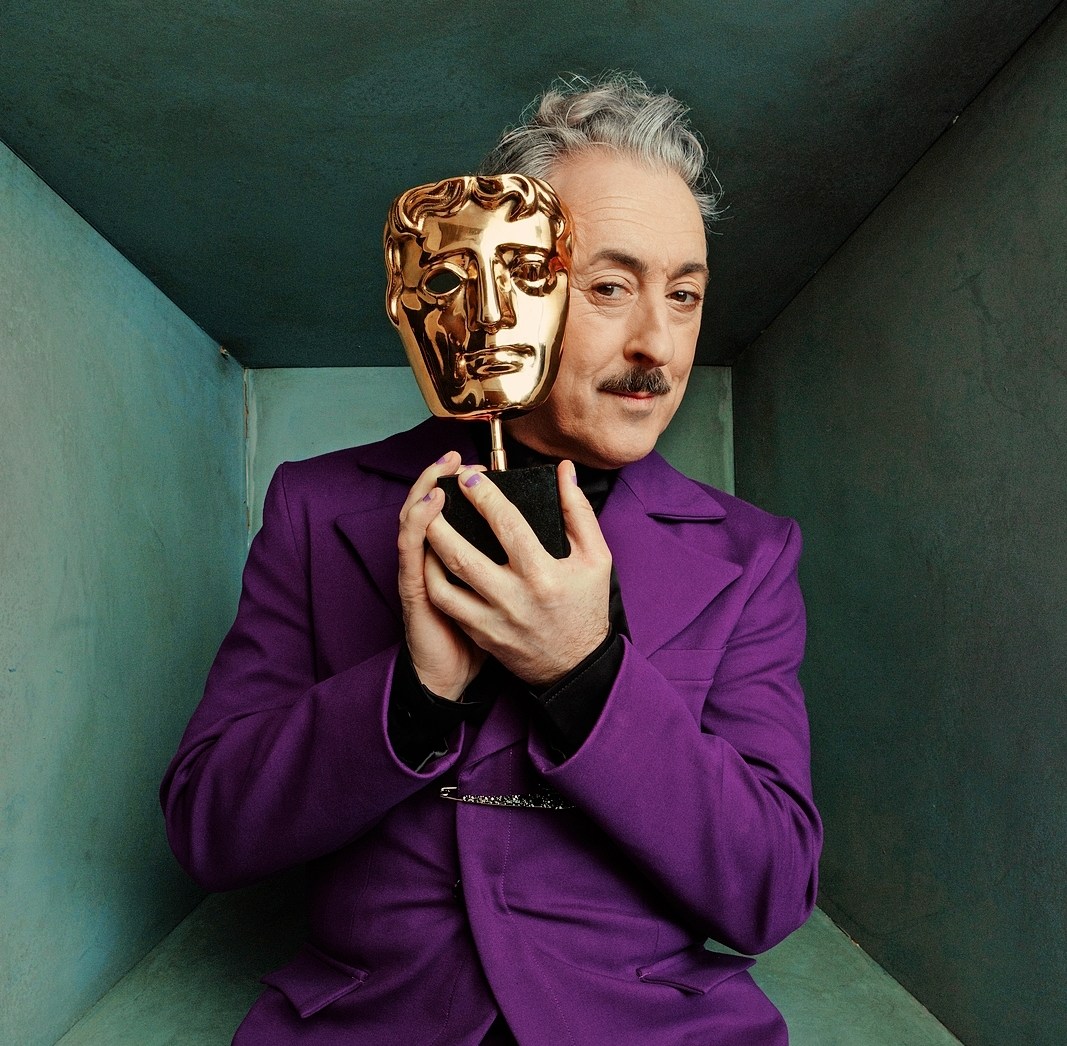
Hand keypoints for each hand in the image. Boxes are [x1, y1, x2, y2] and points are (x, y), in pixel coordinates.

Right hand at [397, 452, 486, 699]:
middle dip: (438, 477)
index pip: (449, 509)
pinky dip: (416, 527)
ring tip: (442, 473)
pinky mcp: (412, 591)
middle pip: (426, 506)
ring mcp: (419, 573)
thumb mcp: (498, 592)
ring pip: (412, 522)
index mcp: (459, 557)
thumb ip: (508, 557)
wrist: (462, 677)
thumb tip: (531, 531)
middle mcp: (432, 560)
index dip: (457, 481)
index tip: (475, 461)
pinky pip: (410, 554)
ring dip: (424, 493)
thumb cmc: (486, 634)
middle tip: (455, 457)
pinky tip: (427, 510)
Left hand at [423, 461, 612, 687]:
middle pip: (462, 554)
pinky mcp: (480, 634)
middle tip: (434, 495)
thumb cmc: (586, 605)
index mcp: (543, 574)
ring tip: (425, 522)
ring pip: (444, 582)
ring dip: (429, 549)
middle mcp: (513, 598)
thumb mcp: (596, 557)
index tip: (468, 477)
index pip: (507, 525)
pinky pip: (446, 603)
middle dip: (441, 520)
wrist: (575, 666)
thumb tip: (563, 471)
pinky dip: (432, 577)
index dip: (483, 496)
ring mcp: (492, 619)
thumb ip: (578, 511)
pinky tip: (430, 557)